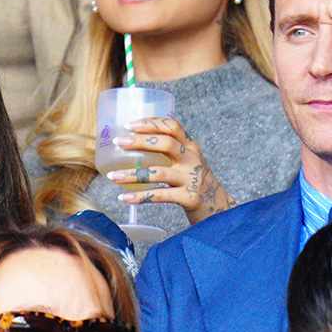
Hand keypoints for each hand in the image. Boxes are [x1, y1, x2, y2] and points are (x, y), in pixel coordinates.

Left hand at [105, 117, 236, 223]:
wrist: (218, 209)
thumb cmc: (195, 182)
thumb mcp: (188, 162)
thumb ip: (169, 152)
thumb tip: (132, 143)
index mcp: (191, 147)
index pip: (173, 126)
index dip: (151, 122)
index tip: (130, 124)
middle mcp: (193, 160)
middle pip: (166, 144)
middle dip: (140, 141)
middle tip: (119, 143)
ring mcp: (192, 179)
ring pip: (159, 173)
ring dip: (133, 174)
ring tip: (113, 176)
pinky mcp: (189, 198)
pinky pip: (160, 196)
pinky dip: (140, 197)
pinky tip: (124, 198)